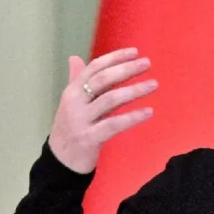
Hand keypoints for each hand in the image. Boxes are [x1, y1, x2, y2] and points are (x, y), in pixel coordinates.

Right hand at [48, 47, 156, 173]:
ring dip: (134, 90)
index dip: (114, 58)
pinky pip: (114, 124)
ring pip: (110, 99)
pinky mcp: (89, 138)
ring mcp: (81, 120)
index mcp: (72, 91)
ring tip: (154, 85)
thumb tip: (75, 57)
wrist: (60, 162)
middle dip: (126, 69)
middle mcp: (75, 102)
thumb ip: (77, 81)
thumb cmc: (70, 129)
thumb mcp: (73, 103)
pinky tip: (148, 112)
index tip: (135, 52)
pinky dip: (132, 117)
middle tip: (147, 63)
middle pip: (102, 80)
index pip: (94, 68)